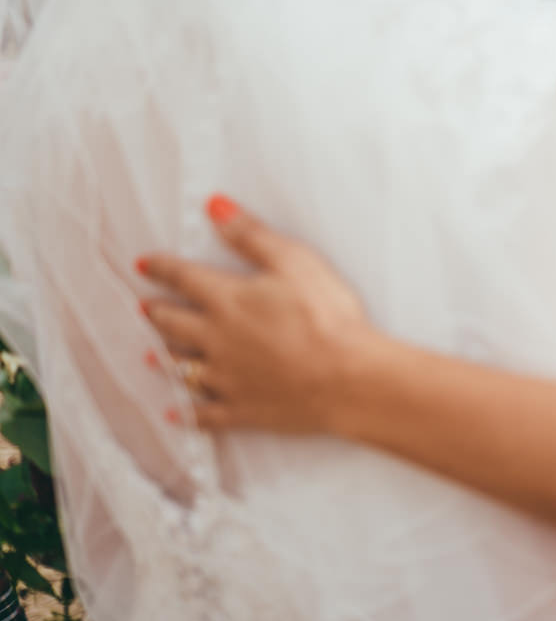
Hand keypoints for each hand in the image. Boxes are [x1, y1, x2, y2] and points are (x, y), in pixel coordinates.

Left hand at [137, 195, 378, 434]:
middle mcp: (215, 339)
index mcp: (227, 300)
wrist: (345, 376)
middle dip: (156, 314)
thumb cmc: (326, 315)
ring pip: (181, 367)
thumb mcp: (294, 261)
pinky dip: (185, 412)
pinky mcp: (240, 408)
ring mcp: (225, 377)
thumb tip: (216, 207)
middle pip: (174, 324)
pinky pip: (203, 413)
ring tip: (150, 355)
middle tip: (144, 308)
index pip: (184, 279)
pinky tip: (175, 413)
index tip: (144, 265)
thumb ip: (252, 235)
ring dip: (163, 359)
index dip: (161, 269)